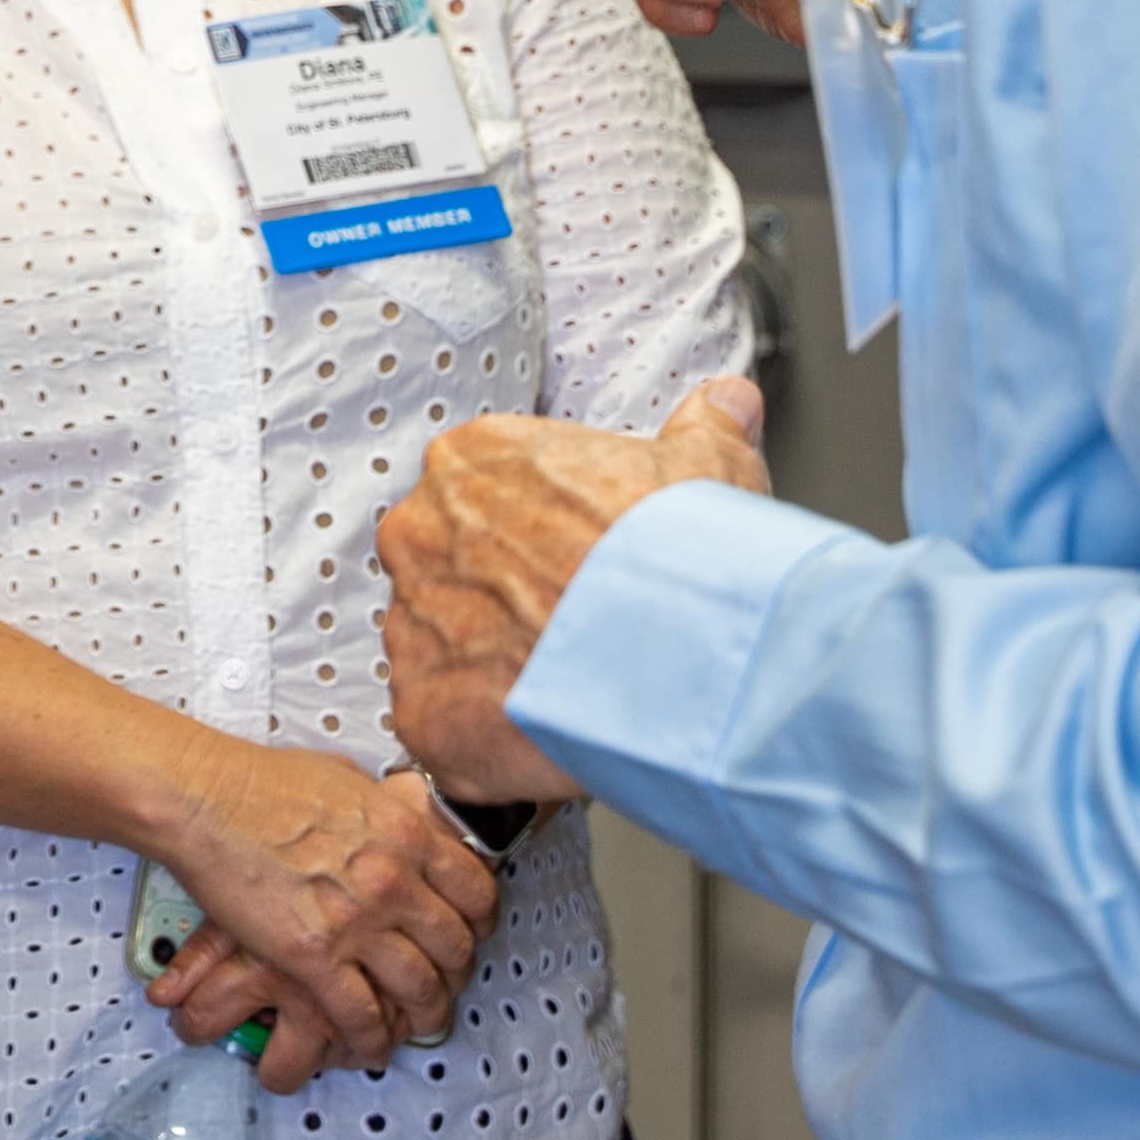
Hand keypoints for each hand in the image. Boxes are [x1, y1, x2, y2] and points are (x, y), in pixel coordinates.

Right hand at [134, 742, 500, 1091]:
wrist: (206, 798)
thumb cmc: (260, 782)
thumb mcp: (346, 779)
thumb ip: (382, 809)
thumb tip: (393, 816)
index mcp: (405, 832)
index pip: (475, 890)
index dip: (479, 921)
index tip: (471, 933)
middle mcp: (393, 878)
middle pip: (454, 945)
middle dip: (456, 973)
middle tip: (446, 983)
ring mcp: (356, 920)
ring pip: (419, 986)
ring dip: (424, 1013)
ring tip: (418, 1024)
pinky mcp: (314, 955)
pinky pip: (361, 1013)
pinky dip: (371, 1037)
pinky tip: (369, 1044)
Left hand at [374, 380, 770, 802]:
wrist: (678, 652)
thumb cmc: (680, 555)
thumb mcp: (707, 467)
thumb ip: (704, 424)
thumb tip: (728, 401)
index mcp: (470, 463)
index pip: (483, 499)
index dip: (537, 539)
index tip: (578, 566)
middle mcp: (420, 534)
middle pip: (451, 573)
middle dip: (502, 603)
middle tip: (571, 630)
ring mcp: (411, 625)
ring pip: (443, 651)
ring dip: (491, 671)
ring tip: (565, 688)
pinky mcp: (420, 711)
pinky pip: (443, 726)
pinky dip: (485, 738)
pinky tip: (544, 736)